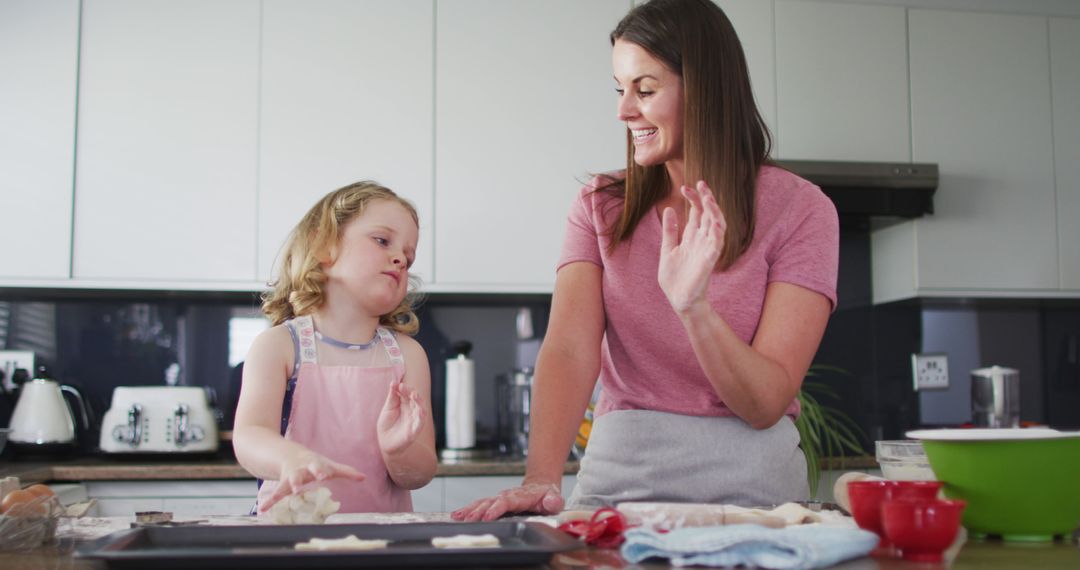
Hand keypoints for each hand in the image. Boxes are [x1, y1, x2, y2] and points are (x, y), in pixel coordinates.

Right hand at [258, 452, 364, 512]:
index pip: (319, 466)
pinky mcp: (282, 484)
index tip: (324, 475)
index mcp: (313, 464)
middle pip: (300, 473)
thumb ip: (346, 472)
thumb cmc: (314, 463)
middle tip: (300, 487)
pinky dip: (269, 501)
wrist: (290, 454)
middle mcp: (300, 469)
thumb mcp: (329, 465)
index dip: (321, 470)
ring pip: (287, 481)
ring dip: (286, 488)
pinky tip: (263, 509)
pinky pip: (275, 493)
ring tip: (282, 495)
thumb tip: (363, 477)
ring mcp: (290, 476)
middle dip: (299, 479)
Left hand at [377, 381, 425, 455]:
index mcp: (405, 404)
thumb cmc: (387, 425)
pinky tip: (420, 412)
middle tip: (403, 387)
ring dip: (419, 401)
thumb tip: (394, 382)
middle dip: (411, 392)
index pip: (407, 393)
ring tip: (414, 395)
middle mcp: (412, 410)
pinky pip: (420, 424)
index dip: (404, 388)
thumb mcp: (388, 408)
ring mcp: (414, 420)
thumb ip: (392, 396)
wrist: (385, 443)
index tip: (398, 384)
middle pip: (415, 399)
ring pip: (421, 409)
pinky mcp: (414, 431)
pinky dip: (421, 417)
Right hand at [450, 482, 564, 520]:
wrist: (541, 486)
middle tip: (468, 520)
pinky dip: (468, 509)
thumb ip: (554, 500)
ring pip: (482, 503)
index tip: (488, 516)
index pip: (507, 502)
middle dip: (478, 511)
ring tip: (458, 517)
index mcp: (521, 496)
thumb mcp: (555, 498)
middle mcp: (507, 496)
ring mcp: (500, 499)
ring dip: (470, 510)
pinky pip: (480, 505)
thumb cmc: (547, 495)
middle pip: (490, 502)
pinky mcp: (495, 502)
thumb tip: (550, 502)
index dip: (496, 508)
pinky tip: (457, 515)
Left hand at [658, 181, 725, 313]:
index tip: (684, 187)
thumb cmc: (674, 278)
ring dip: (714, 210)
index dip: (693, 199)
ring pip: (716, 224)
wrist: (678, 300)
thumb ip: (670, 231)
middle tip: (701, 183)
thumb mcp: (667, 249)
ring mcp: (707, 248)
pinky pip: (718, 241)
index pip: (696, 213)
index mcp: (691, 237)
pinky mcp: (710, 259)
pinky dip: (717, 229)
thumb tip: (668, 209)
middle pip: (708, 214)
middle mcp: (701, 240)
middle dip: (706, 198)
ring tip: (708, 196)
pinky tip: (714, 218)